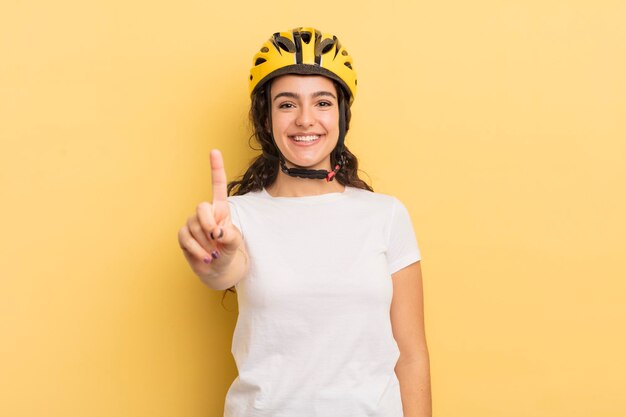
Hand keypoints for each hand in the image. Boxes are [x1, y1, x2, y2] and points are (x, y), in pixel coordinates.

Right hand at [178, 149, 243, 279]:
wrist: (217, 269)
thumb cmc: (228, 252)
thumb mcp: (235, 244)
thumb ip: (230, 237)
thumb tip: (217, 232)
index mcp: (221, 209)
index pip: (218, 186)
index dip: (216, 168)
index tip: (214, 151)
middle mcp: (205, 213)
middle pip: (201, 207)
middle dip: (208, 223)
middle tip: (216, 237)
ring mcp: (193, 223)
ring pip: (193, 226)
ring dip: (205, 243)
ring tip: (213, 253)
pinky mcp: (183, 235)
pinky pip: (185, 238)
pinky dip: (196, 249)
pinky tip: (205, 257)